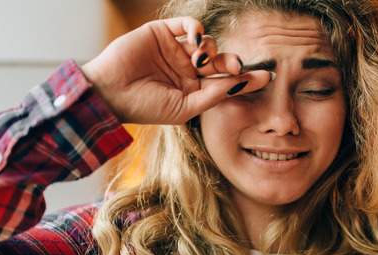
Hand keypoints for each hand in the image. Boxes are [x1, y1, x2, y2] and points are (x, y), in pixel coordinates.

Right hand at [81, 17, 271, 124]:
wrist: (112, 92)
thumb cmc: (146, 107)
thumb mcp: (185, 107)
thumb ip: (213, 95)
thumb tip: (241, 84)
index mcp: (193, 90)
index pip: (225, 82)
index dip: (245, 79)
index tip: (266, 77)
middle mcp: (187, 69)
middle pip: (219, 61)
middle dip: (231, 62)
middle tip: (237, 65)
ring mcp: (175, 50)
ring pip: (207, 42)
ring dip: (210, 49)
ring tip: (200, 60)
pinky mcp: (163, 33)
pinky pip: (188, 25)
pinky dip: (197, 29)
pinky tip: (196, 40)